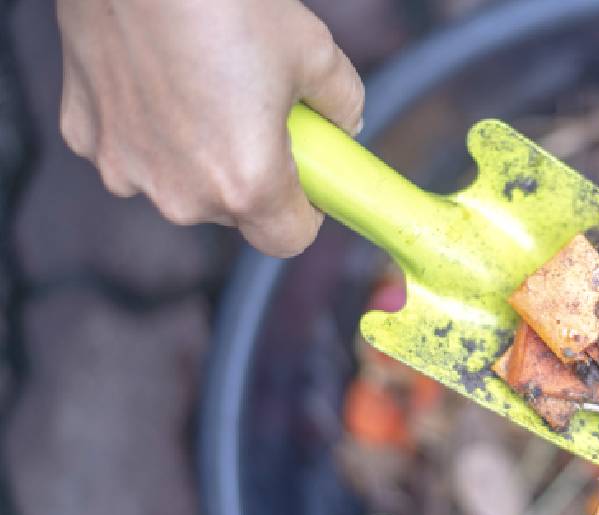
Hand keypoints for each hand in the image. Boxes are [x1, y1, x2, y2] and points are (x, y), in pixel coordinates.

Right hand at [56, 0, 364, 256]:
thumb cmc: (225, 2)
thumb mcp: (315, 53)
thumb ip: (343, 105)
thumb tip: (345, 125)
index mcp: (245, 184)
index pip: (289, 239)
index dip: (307, 210)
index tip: (310, 178)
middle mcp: (180, 194)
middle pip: (233, 211)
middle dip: (252, 173)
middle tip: (259, 113)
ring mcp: (126, 169)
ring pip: (180, 184)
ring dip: (199, 154)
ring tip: (206, 86)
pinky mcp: (85, 137)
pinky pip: (134, 151)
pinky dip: (151, 129)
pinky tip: (158, 77)